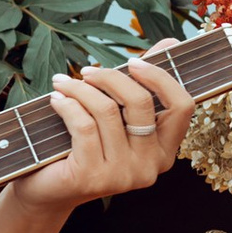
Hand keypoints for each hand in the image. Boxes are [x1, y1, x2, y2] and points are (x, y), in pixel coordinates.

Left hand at [2, 54, 193, 232]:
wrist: (48, 190)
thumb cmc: (85, 147)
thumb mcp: (116, 116)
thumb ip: (143, 83)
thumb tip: (171, 41)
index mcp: (165, 151)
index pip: (183, 106)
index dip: (160, 77)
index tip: (133, 61)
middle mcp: (151, 167)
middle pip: (140, 102)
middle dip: (111, 77)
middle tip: (87, 71)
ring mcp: (123, 176)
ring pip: (106, 111)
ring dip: (80, 89)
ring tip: (63, 83)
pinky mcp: (93, 178)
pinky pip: (83, 125)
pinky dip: (67, 105)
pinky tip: (55, 99)